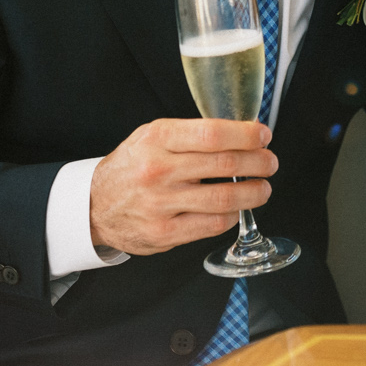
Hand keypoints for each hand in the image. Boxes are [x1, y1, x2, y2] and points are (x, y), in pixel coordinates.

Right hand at [88, 119, 277, 255]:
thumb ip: (192, 134)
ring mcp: (161, 204)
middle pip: (224, 165)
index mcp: (157, 139)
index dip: (246, 135)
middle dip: (258, 163)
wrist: (95, 205)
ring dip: (253, 193)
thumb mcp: (152, 137)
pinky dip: (231, 216)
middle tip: (270, 163)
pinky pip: (211, 225)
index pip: (212, 133)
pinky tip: (236, 209)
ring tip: (263, 188)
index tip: (263, 136)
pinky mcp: (164, 233)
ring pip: (223, 199)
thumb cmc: (132, 166)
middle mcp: (158, 170)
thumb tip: (242, 132)